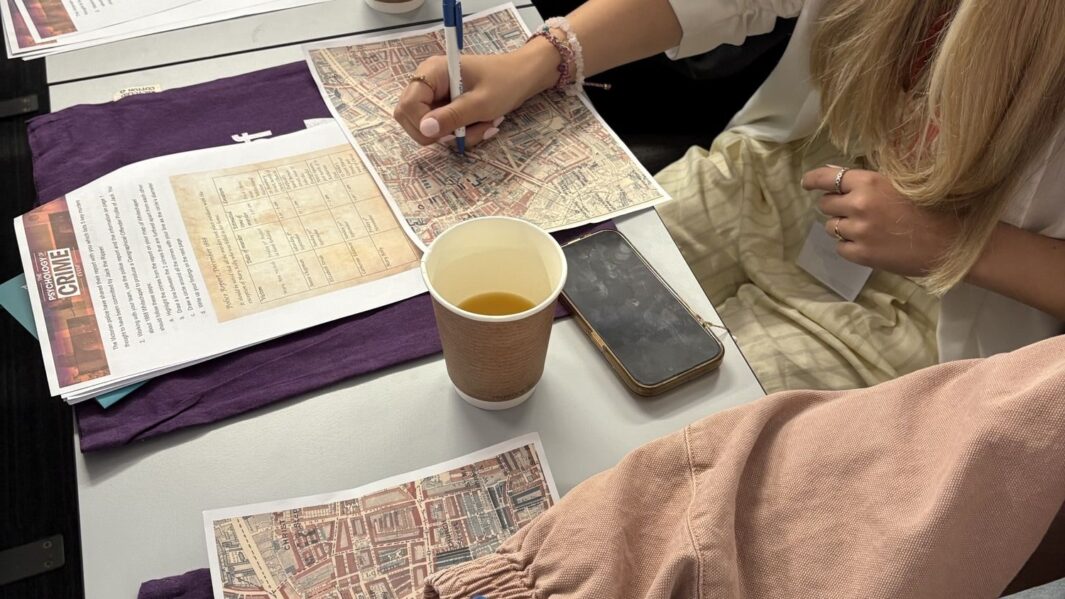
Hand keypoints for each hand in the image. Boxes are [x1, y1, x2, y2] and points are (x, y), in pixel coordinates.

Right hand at [392, 38, 559, 147]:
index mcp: (432, 72)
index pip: (407, 106)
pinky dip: (461, 133)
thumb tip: (425, 131)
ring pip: (429, 128)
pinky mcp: (444, 105)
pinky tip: (482, 124)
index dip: (422, 125)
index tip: (449, 132)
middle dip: (441, 133)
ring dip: (457, 135)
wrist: (523, 76)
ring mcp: (435, 94)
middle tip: (467, 132)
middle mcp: (427, 82)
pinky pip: (443, 128)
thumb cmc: (505, 82)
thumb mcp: (481, 103)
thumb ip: (452, 117)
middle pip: (411, 119)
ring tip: (484, 125)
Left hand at [801, 166, 960, 276]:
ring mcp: (858, 232)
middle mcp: (859, 205)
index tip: (806, 183)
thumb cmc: (935, 209)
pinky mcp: (861, 255)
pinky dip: (850, 246)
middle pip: (826, 204)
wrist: (953, 243)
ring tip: (868, 228)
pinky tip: (871, 244)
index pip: (828, 178)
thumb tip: (835, 174)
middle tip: (854, 210)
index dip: (813, 180)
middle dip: (835, 206)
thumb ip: (868, 182)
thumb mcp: (901, 185)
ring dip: (843, 226)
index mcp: (870, 182)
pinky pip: (841, 248)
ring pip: (831, 227)